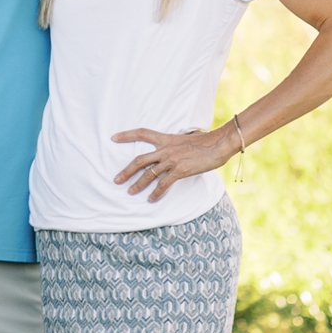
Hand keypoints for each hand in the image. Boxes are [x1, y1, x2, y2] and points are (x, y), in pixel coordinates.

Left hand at [112, 123, 241, 201]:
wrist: (218, 144)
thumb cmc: (206, 141)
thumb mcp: (188, 137)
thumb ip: (178, 142)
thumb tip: (181, 141)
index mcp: (166, 139)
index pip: (142, 133)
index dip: (127, 135)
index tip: (113, 138)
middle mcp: (165, 149)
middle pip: (139, 160)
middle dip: (126, 171)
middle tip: (116, 180)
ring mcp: (171, 160)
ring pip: (149, 174)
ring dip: (138, 184)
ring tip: (130, 192)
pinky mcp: (179, 171)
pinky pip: (163, 184)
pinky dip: (156, 193)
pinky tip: (151, 199)